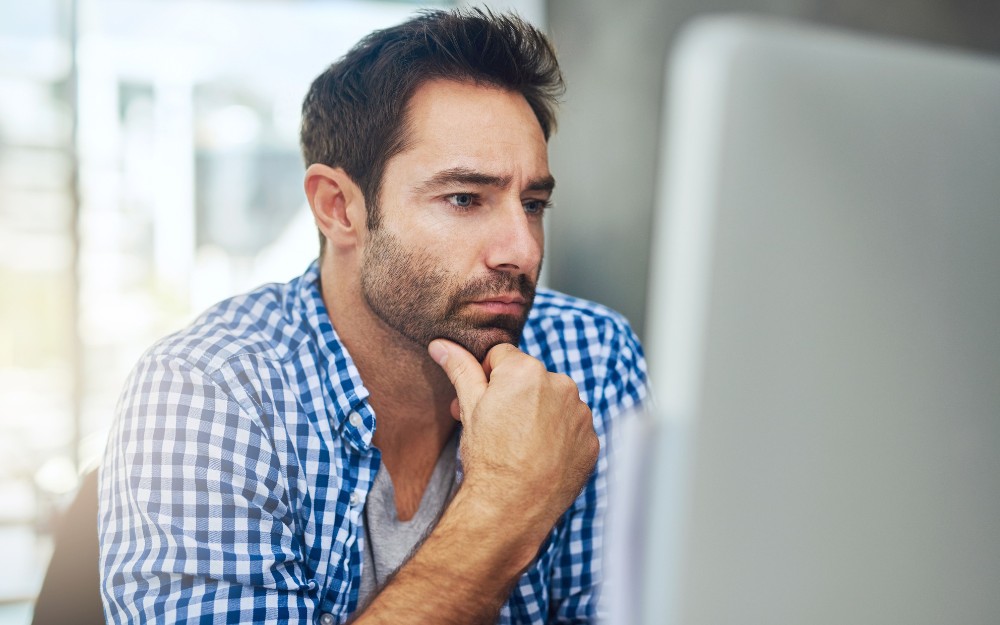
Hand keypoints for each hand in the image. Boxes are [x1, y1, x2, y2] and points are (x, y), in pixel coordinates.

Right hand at [428, 339, 598, 545]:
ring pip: (554, 402)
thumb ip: (460, 369)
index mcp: (527, 370)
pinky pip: (572, 428)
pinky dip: (558, 437)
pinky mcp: (591, 440)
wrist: (512, 507)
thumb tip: (441, 345)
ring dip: (539, 414)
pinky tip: (540, 455)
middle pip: (531, 379)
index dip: (487, 378)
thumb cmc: (488, 456)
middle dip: (514, 396)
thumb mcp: (469, 407)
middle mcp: (561, 384)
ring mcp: (580, 414)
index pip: (503, 356)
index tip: (483, 402)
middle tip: (496, 425)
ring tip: (518, 443)